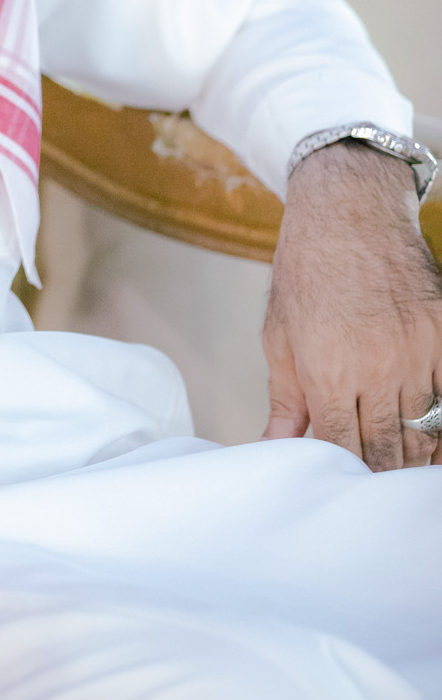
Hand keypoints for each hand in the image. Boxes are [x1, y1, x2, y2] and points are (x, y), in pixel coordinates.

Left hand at [262, 140, 441, 468]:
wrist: (348, 212)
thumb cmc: (305, 271)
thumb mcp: (280, 336)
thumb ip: (285, 400)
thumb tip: (273, 447)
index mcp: (327, 370)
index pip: (344, 446)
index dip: (348, 473)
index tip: (347, 485)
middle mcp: (375, 365)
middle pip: (388, 445)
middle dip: (382, 472)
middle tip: (378, 487)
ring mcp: (416, 349)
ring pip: (425, 427)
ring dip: (416, 453)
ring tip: (404, 467)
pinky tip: (431, 433)